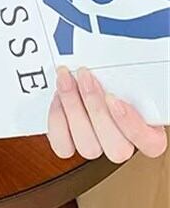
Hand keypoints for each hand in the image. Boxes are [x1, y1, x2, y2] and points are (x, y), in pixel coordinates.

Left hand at [47, 65, 167, 162]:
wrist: (83, 75)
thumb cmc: (113, 73)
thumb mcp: (127, 72)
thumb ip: (129, 75)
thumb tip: (128, 59)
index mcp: (145, 128)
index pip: (151, 143)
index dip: (132, 125)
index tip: (114, 98)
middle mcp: (121, 142)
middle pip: (116, 148)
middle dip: (95, 108)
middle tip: (84, 77)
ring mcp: (96, 145)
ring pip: (88, 148)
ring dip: (73, 110)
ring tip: (66, 80)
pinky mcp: (71, 143)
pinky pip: (63, 146)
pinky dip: (57, 121)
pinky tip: (57, 97)